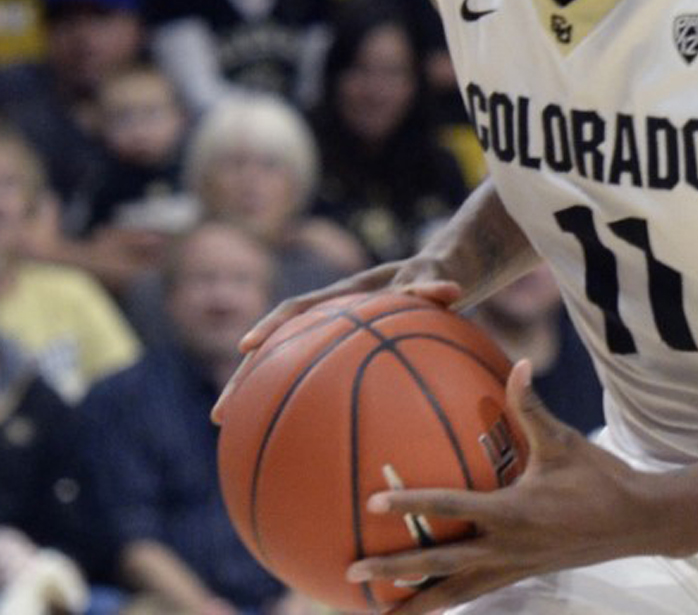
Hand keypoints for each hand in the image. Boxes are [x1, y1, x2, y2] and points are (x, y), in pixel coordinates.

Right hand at [210, 258, 462, 422]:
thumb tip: (452, 291)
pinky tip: (293, 448)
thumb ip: (434, 284)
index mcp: (344, 296)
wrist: (437, 274)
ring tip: (233, 437)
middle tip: (220, 416)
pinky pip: (311, 384)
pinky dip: (299, 410)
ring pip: (284, 370)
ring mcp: (329, 337)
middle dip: (246, 380)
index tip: (246, 348)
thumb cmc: (433, 276)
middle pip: (275, 350)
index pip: (299, 309)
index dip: (273, 326)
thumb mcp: (434, 276)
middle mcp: (325, 317)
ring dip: (260, 400)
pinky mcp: (339, 356)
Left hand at [347, 362, 674, 613]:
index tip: (374, 503)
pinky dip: (446, 599)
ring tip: (378, 612)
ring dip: (415, 603)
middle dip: (394, 571)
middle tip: (353, 570)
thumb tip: (519, 364)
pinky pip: (474, 592)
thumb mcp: (565, 441)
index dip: (412, 505)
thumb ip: (532, 407)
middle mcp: (506, 547)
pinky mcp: (520, 576)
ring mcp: (512, 567)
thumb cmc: (600, 478)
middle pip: (439, 565)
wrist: (637, 522)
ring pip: (454, 593)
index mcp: (513, 511)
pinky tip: (424, 603)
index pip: (452, 507)